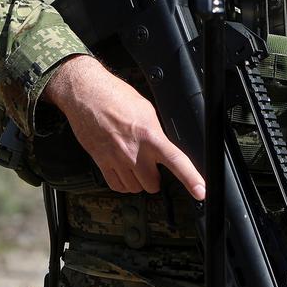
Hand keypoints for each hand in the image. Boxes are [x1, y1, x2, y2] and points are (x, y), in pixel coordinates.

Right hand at [41, 54, 206, 199]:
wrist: (86, 95)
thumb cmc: (115, 96)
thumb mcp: (146, 110)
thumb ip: (156, 132)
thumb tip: (162, 146)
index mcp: (150, 135)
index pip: (176, 161)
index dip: (191, 179)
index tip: (200, 192)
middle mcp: (133, 151)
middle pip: (152, 184)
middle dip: (155, 178)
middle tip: (151, 165)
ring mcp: (116, 159)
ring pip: (134, 188)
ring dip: (138, 181)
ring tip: (135, 165)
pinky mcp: (101, 162)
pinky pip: (116, 186)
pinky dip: (123, 184)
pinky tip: (123, 172)